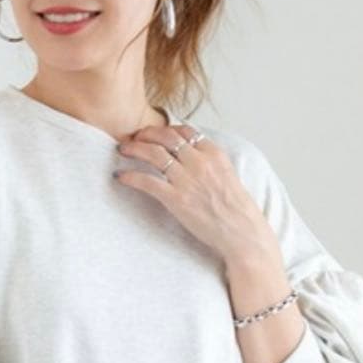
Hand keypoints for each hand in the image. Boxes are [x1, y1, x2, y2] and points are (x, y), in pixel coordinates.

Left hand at [114, 123, 277, 266]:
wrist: (241, 232)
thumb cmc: (237, 210)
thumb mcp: (228, 177)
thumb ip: (211, 165)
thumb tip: (195, 160)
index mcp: (214, 154)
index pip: (185, 131)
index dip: (166, 129)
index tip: (155, 134)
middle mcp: (199, 162)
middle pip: (165, 137)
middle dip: (146, 134)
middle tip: (134, 138)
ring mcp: (186, 180)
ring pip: (153, 154)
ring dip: (134, 149)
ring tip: (123, 150)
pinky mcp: (176, 199)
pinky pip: (147, 181)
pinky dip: (130, 176)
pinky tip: (121, 177)